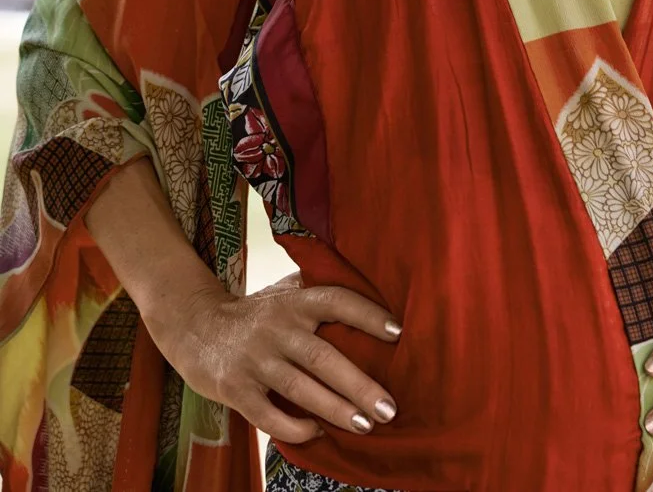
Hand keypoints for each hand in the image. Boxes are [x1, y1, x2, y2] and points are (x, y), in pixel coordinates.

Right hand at [149, 268, 401, 442]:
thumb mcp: (283, 292)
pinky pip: (270, 415)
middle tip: (389, 408)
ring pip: (301, 390)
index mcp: (294, 301)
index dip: (367, 314)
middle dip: (360, 385)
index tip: (398, 332)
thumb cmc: (254, 312)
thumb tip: (366, 282)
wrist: (194, 326)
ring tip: (366, 425)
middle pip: (324, 357)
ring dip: (336, 410)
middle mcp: (277, 328)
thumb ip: (317, 291)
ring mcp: (255, 360)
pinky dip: (295, 427)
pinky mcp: (236, 389)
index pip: (336, 301)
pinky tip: (318, 432)